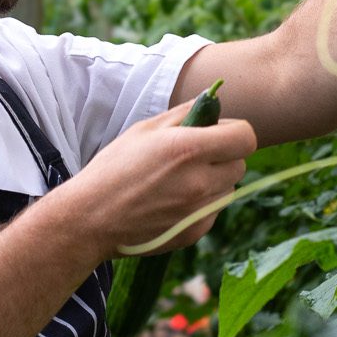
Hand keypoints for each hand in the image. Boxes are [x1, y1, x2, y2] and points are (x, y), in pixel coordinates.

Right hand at [56, 102, 256, 261]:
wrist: (90, 218)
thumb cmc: (113, 168)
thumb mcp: (145, 130)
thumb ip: (185, 114)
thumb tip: (211, 103)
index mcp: (188, 149)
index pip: (246, 137)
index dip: (234, 132)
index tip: (218, 133)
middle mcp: (199, 182)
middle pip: (240, 164)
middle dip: (224, 156)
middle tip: (195, 155)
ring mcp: (199, 211)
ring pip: (229, 188)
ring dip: (215, 181)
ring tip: (180, 180)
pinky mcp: (195, 232)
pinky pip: (214, 210)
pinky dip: (202, 203)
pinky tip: (173, 201)